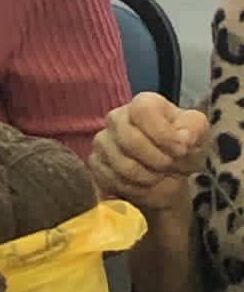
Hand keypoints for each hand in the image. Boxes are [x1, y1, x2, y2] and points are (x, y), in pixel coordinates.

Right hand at [90, 92, 207, 212]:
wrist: (167, 176)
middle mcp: (117, 117)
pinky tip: (142, 183)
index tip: (180, 150)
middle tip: (169, 166)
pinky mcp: (95, 162)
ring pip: (122, 165)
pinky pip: (110, 179)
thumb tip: (182, 138)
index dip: (164, 134)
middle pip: (130, 140)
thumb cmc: (181, 149)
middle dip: (157, 161)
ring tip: (158, 176)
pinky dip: (132, 188)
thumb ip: (194, 128)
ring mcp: (102, 140)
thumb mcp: (198, 134)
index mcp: (143, 103)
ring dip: (147, 177)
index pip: (143, 111)